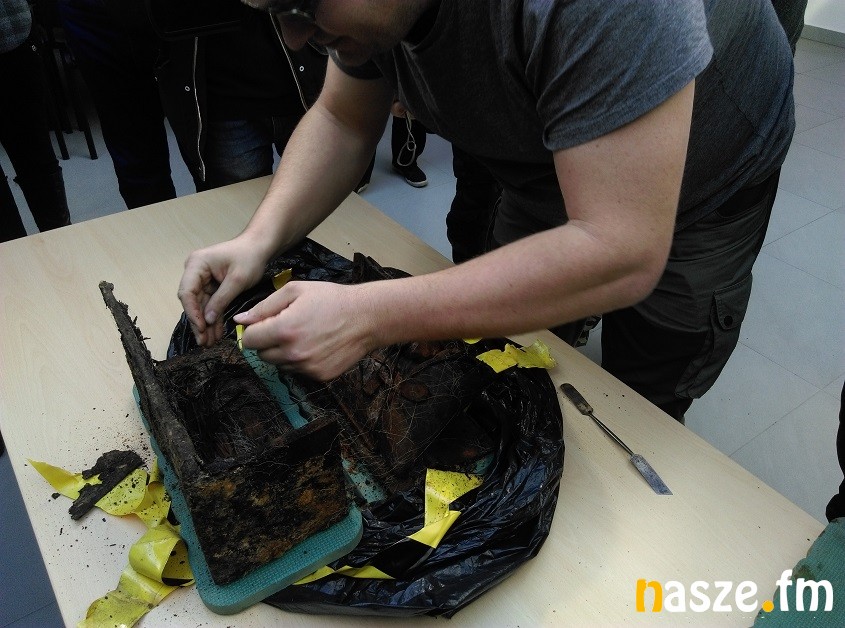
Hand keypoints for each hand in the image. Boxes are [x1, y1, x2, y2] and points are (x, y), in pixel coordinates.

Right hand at [177, 237, 267, 345]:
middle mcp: (195, 272)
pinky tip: (215, 333)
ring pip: (200, 306)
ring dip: (205, 324)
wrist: (259, 247)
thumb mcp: (237, 280)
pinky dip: (213, 318)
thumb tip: (206, 320)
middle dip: (198, 323)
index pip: (187, 292)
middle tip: (203, 342)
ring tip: (209, 343)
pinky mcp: (211, 287)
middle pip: (192, 301)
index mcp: (196, 265)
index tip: (201, 328)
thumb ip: (221, 300)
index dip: (192, 312)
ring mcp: (202, 280)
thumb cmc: (249, 257)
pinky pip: (210, 305)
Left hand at [233, 281, 374, 380]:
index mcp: (284, 330)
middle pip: (261, 355)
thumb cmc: (332, 299)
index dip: (252, 331)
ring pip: (279, 365)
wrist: (367, 317)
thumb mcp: (295, 291)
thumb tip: (241, 320)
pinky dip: (300, 360)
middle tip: (285, 327)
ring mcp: (307, 368)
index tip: (262, 324)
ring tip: (303, 335)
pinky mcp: (319, 376)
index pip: (249, 340)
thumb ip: (264, 306)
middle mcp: (293, 353)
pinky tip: (315, 345)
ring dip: (283, 352)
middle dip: (267, 342)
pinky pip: (298, 371)